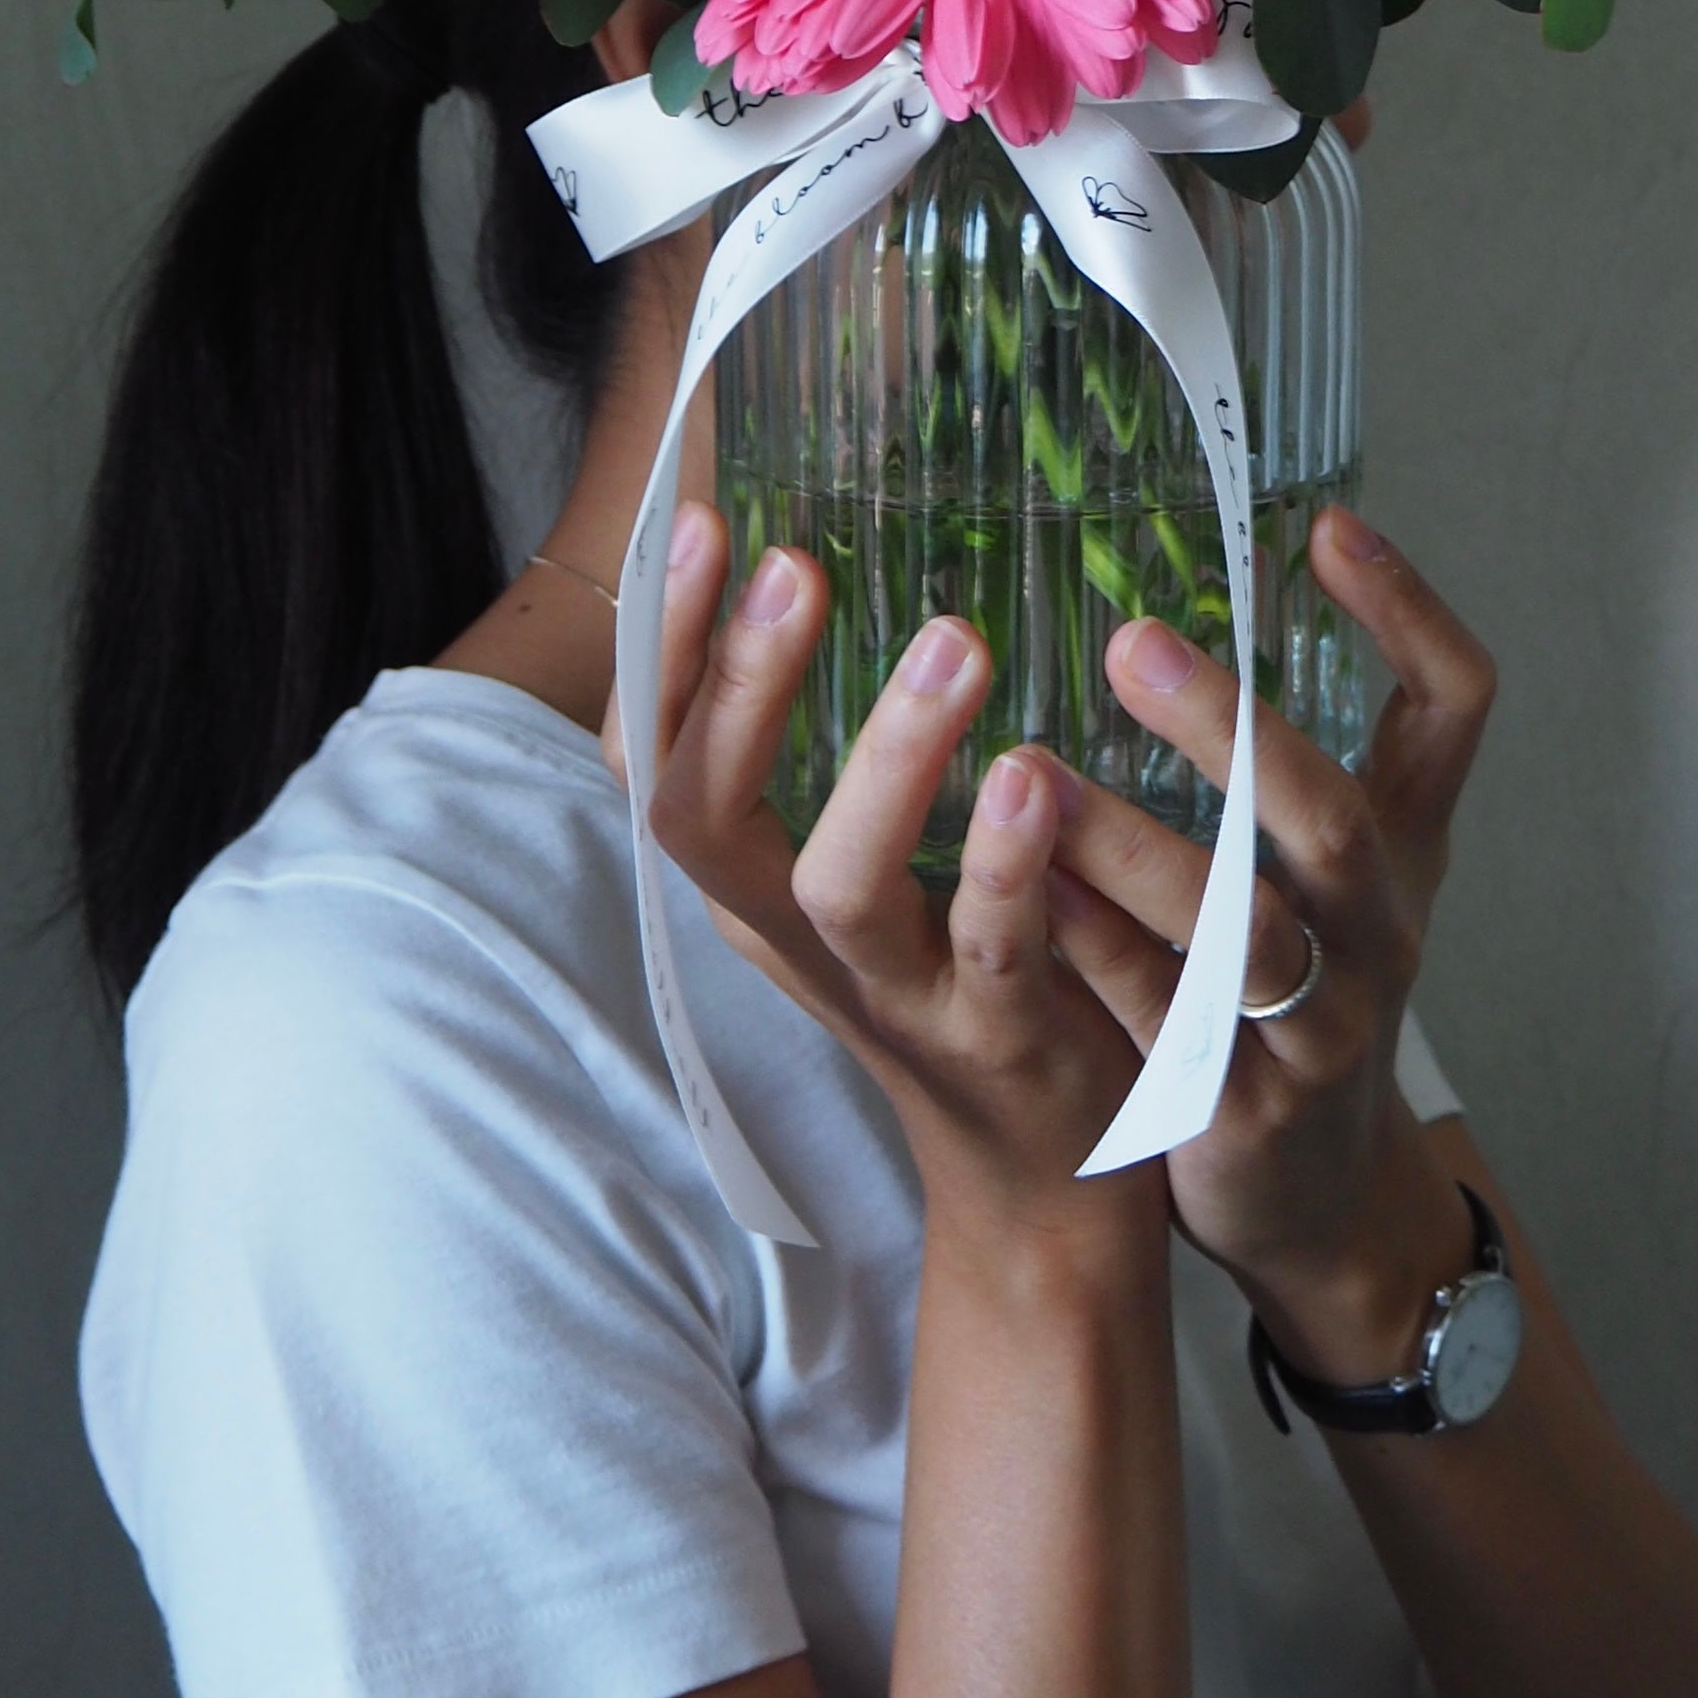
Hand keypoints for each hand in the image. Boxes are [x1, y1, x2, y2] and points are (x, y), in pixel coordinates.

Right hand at [641, 506, 1161, 1240]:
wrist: (1046, 1176)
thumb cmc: (958, 965)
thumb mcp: (868, 858)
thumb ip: (833, 744)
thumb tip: (822, 550)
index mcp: (749, 882)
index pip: (652, 757)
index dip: (664, 646)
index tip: (703, 521)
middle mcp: (792, 937)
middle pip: (702, 815)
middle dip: (738, 684)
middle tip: (795, 562)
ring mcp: (891, 993)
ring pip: (840, 885)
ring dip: (887, 760)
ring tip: (952, 642)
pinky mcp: (996, 1037)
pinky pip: (987, 948)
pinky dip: (1001, 861)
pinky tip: (1029, 773)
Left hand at [1044, 507, 1498, 1379]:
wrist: (1317, 1195)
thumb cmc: (1309, 984)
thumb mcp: (1339, 868)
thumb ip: (1292, 750)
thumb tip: (1225, 581)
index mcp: (1401, 846)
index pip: (1455, 708)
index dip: (1409, 615)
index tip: (1324, 523)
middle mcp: (1375, 926)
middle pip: (1332, 818)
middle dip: (1232, 729)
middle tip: (1129, 641)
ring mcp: (1314, 1025)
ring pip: (1240, 933)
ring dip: (1137, 851)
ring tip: (1039, 776)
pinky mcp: (1236, 1107)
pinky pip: (1162, 1022)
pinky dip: (1097, 954)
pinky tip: (1030, 897)